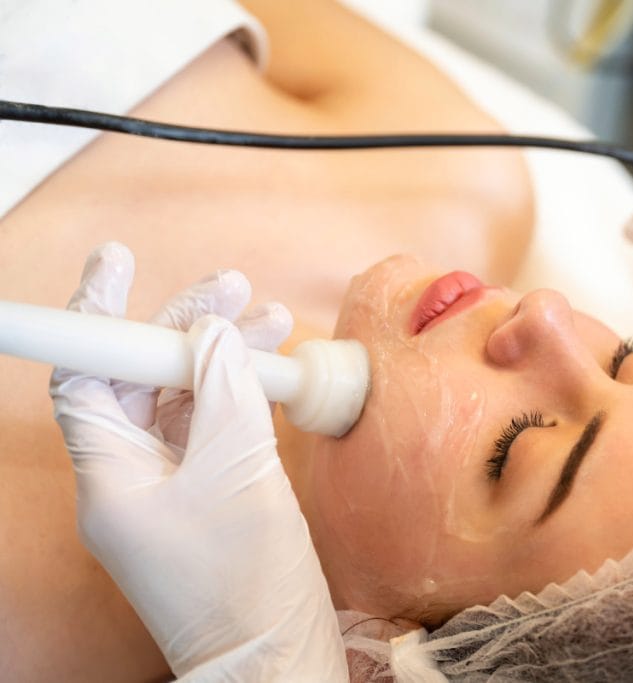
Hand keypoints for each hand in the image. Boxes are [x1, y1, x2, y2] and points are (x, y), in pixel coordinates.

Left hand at [50, 242, 347, 680]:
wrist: (272, 656)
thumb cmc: (244, 582)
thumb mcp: (238, 473)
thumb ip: (226, 392)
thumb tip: (217, 334)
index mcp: (111, 475)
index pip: (85, 376)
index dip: (96, 314)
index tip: (117, 263)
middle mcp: (131, 477)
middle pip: (143, 379)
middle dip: (184, 327)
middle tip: (233, 288)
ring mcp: (170, 487)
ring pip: (185, 400)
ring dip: (224, 357)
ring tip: (270, 320)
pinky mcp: (209, 495)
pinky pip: (214, 428)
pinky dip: (240, 394)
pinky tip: (270, 368)